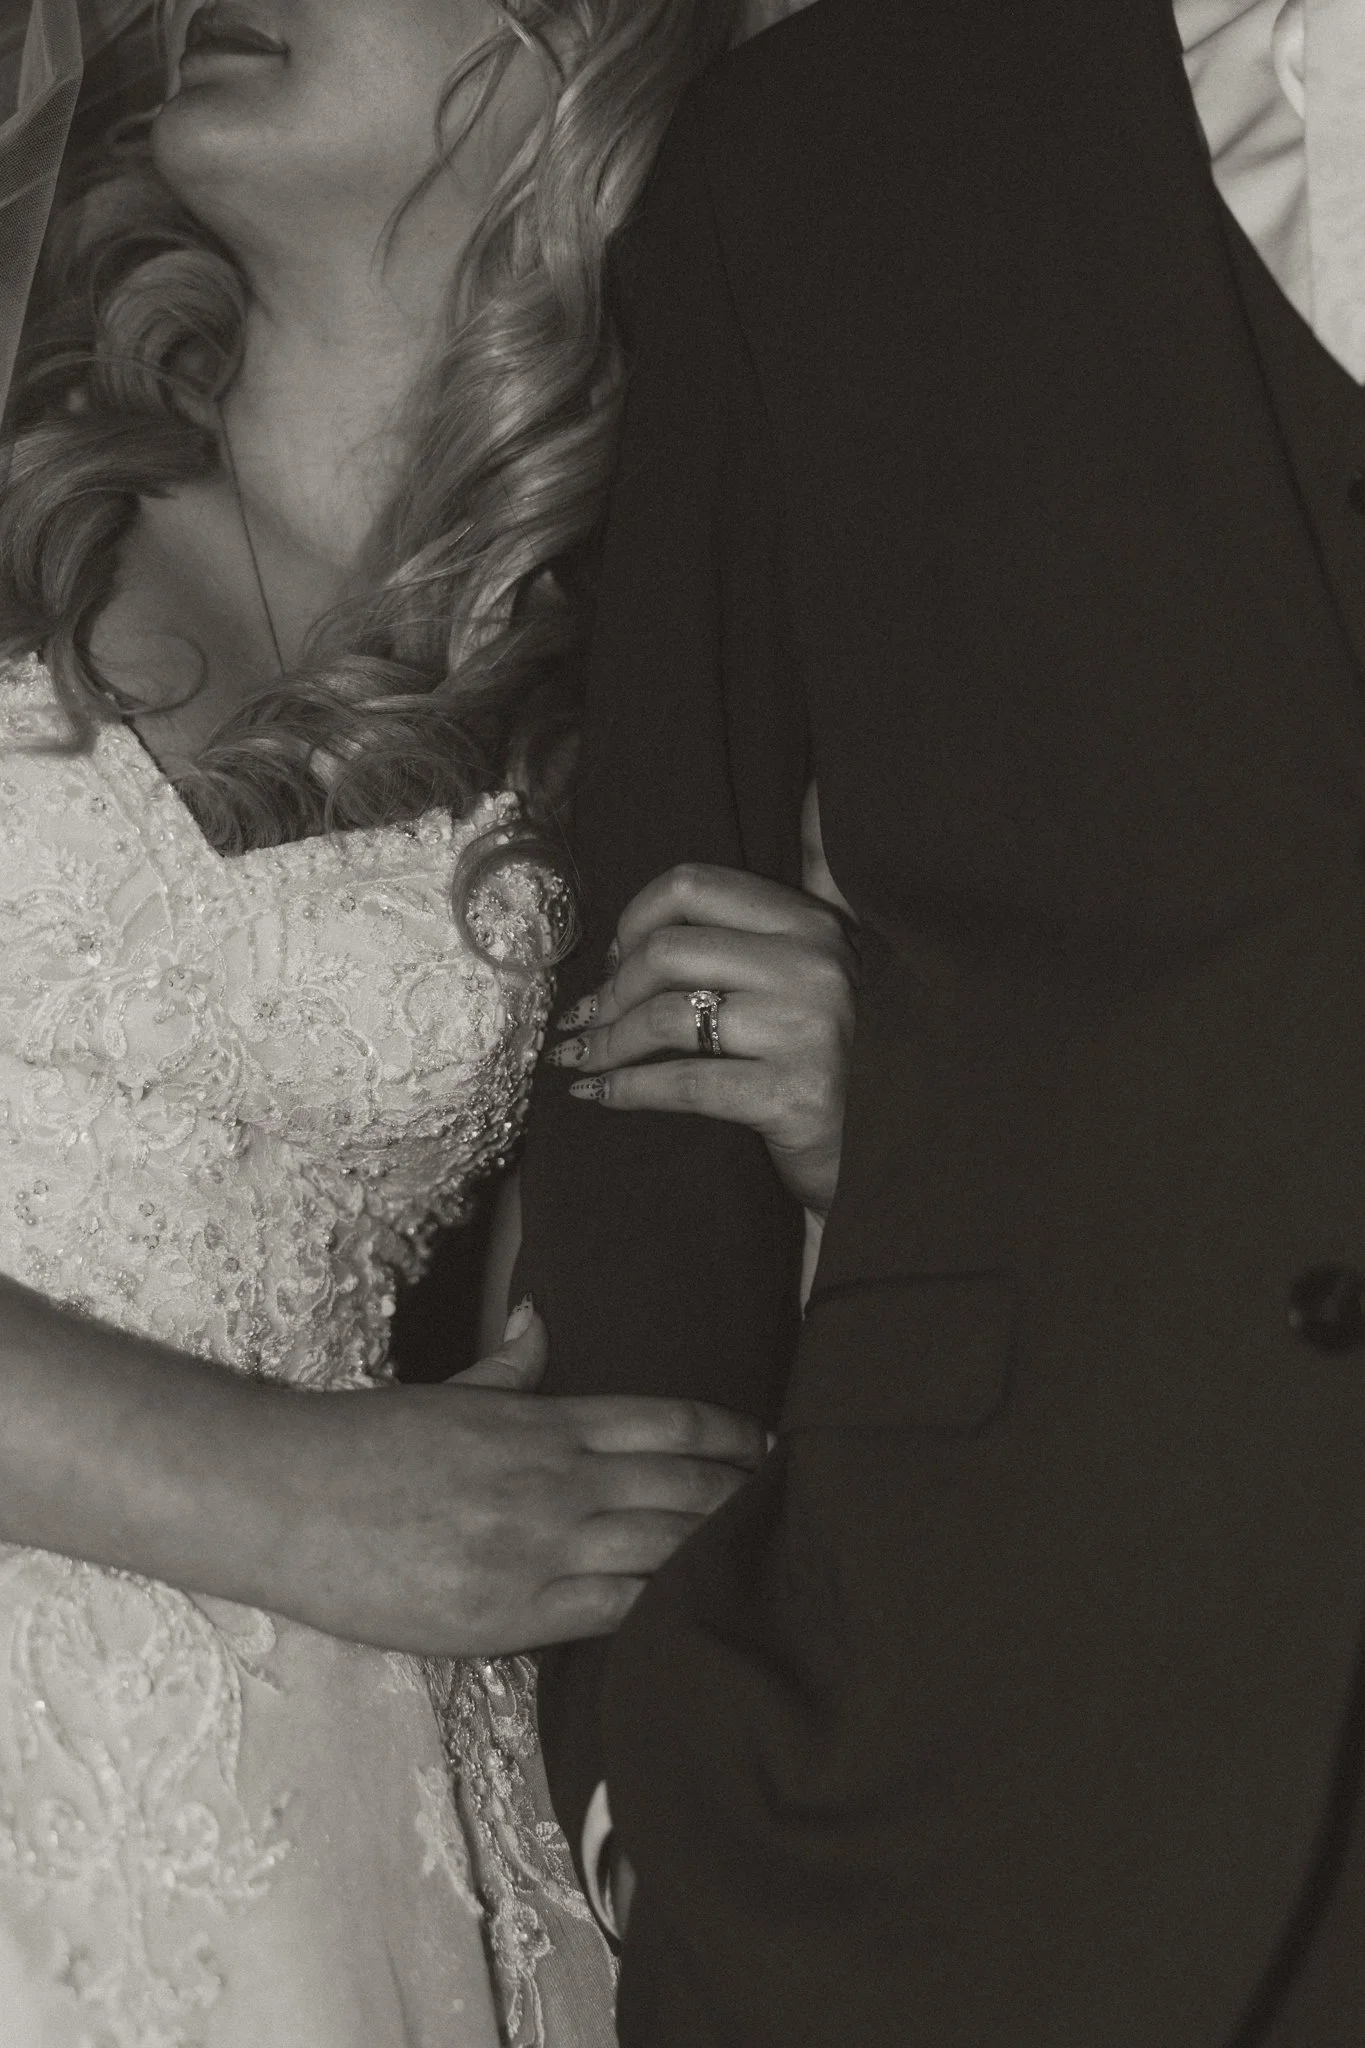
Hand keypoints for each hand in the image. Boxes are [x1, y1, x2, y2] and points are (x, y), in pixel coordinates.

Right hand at [267, 1306, 765, 1656]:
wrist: (286, 1503)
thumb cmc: (363, 1445)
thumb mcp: (447, 1390)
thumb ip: (508, 1362)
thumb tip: (539, 1315)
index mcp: (542, 1425)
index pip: (665, 1422)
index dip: (727, 1435)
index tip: (768, 1443)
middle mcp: (553, 1484)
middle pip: (681, 1490)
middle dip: (743, 1497)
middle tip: (796, 1503)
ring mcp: (537, 1551)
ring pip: (662, 1550)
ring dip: (719, 1550)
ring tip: (773, 1558)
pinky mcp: (511, 1615)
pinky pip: (614, 1615)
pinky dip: (665, 1611)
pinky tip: (702, 1613)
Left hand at [546, 863, 857, 1214]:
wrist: (889, 1150)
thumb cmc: (837, 1058)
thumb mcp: (822, 969)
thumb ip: (785, 910)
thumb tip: (743, 848)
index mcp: (811, 924)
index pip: (693, 886)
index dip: (633, 920)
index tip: (615, 960)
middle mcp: (813, 966)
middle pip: (666, 952)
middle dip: (610, 991)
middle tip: (590, 1022)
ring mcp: (807, 1030)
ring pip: (665, 1017)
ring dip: (608, 1042)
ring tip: (585, 1059)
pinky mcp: (793, 1095)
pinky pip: (682, 1083)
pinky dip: (626, 1089)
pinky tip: (600, 1095)